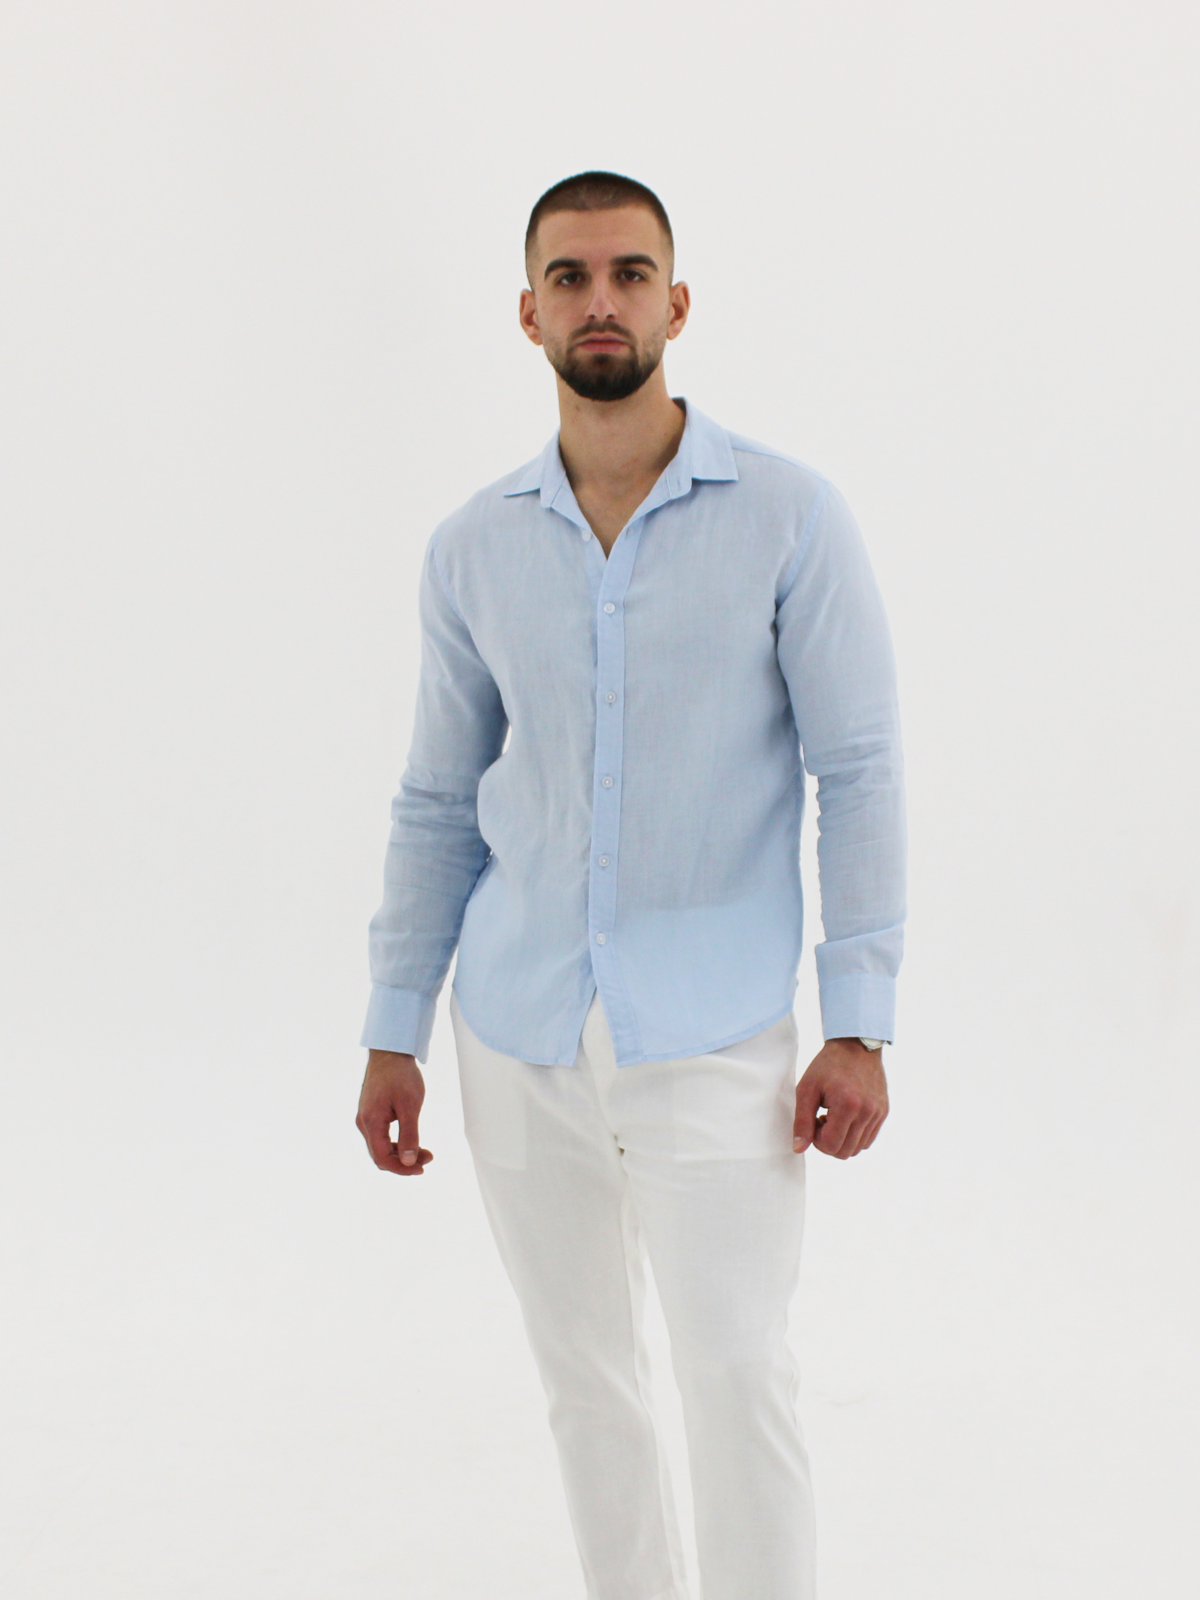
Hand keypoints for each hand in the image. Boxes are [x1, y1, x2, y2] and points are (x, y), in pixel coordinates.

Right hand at [356, 1049, 433, 1175]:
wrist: (390, 1051)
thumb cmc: (400, 1075)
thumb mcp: (410, 1106)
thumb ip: (409, 1135)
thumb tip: (408, 1161)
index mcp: (371, 1122)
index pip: (382, 1158)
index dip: (401, 1168)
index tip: (422, 1168)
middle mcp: (364, 1123)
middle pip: (380, 1155)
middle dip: (404, 1162)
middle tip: (428, 1158)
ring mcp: (366, 1117)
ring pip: (381, 1146)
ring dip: (401, 1153)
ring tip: (425, 1151)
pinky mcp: (371, 1112)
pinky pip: (381, 1136)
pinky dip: (397, 1142)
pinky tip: (412, 1140)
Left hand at [793, 1038, 888, 1159]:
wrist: (855, 1045)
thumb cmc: (828, 1065)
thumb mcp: (806, 1089)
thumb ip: (802, 1121)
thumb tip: (799, 1149)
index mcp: (848, 1106)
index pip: (831, 1146)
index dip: (817, 1140)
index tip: (814, 1120)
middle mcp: (867, 1112)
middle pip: (845, 1152)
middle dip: (828, 1142)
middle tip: (822, 1120)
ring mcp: (878, 1113)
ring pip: (858, 1148)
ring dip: (842, 1139)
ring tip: (834, 1117)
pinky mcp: (883, 1112)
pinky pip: (868, 1138)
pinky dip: (854, 1135)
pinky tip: (846, 1116)